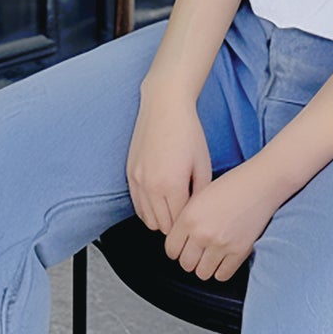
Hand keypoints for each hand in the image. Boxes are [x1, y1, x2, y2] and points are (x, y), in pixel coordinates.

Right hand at [126, 89, 211, 234]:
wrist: (164, 107)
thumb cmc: (188, 132)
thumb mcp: (203, 164)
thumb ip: (200, 193)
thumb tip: (197, 213)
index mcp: (171, 185)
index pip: (178, 223)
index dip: (188, 226)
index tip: (196, 223)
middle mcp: (150, 186)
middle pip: (162, 226)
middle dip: (175, 227)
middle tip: (187, 220)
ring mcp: (136, 181)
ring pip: (147, 219)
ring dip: (161, 220)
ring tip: (174, 212)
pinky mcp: (129, 174)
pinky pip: (137, 205)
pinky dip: (148, 210)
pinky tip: (160, 204)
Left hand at [165, 161, 284, 281]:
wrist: (260, 185)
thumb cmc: (231, 187)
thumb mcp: (199, 197)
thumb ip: (186, 220)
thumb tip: (178, 241)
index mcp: (188, 218)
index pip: (171, 249)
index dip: (176, 251)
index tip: (182, 249)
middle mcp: (202, 233)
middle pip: (185, 264)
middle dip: (190, 260)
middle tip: (197, 253)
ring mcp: (221, 244)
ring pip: (202, 273)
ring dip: (205, 267)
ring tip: (211, 257)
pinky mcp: (239, 252)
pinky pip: (222, 275)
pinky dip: (221, 270)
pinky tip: (223, 259)